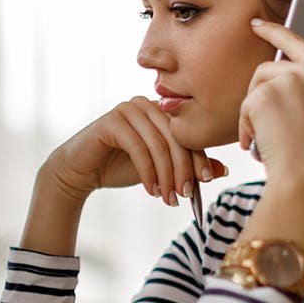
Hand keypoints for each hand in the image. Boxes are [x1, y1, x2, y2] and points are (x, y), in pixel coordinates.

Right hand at [43, 96, 226, 207]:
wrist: (82, 171)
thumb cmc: (120, 167)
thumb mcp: (159, 168)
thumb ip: (186, 165)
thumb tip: (222, 170)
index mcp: (160, 110)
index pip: (188, 132)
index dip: (199, 157)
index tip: (205, 182)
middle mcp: (146, 104)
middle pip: (176, 137)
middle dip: (183, 170)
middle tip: (185, 196)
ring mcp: (127, 109)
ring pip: (158, 144)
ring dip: (166, 175)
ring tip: (169, 198)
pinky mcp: (111, 121)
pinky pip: (138, 148)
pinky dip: (148, 172)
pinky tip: (151, 191)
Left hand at [239, 20, 303, 193]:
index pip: (296, 40)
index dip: (274, 30)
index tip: (258, 26)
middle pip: (268, 69)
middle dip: (261, 95)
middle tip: (266, 124)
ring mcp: (285, 80)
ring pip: (255, 88)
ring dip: (252, 113)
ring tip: (264, 137)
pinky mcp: (263, 95)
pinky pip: (245, 106)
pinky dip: (245, 126)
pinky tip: (256, 142)